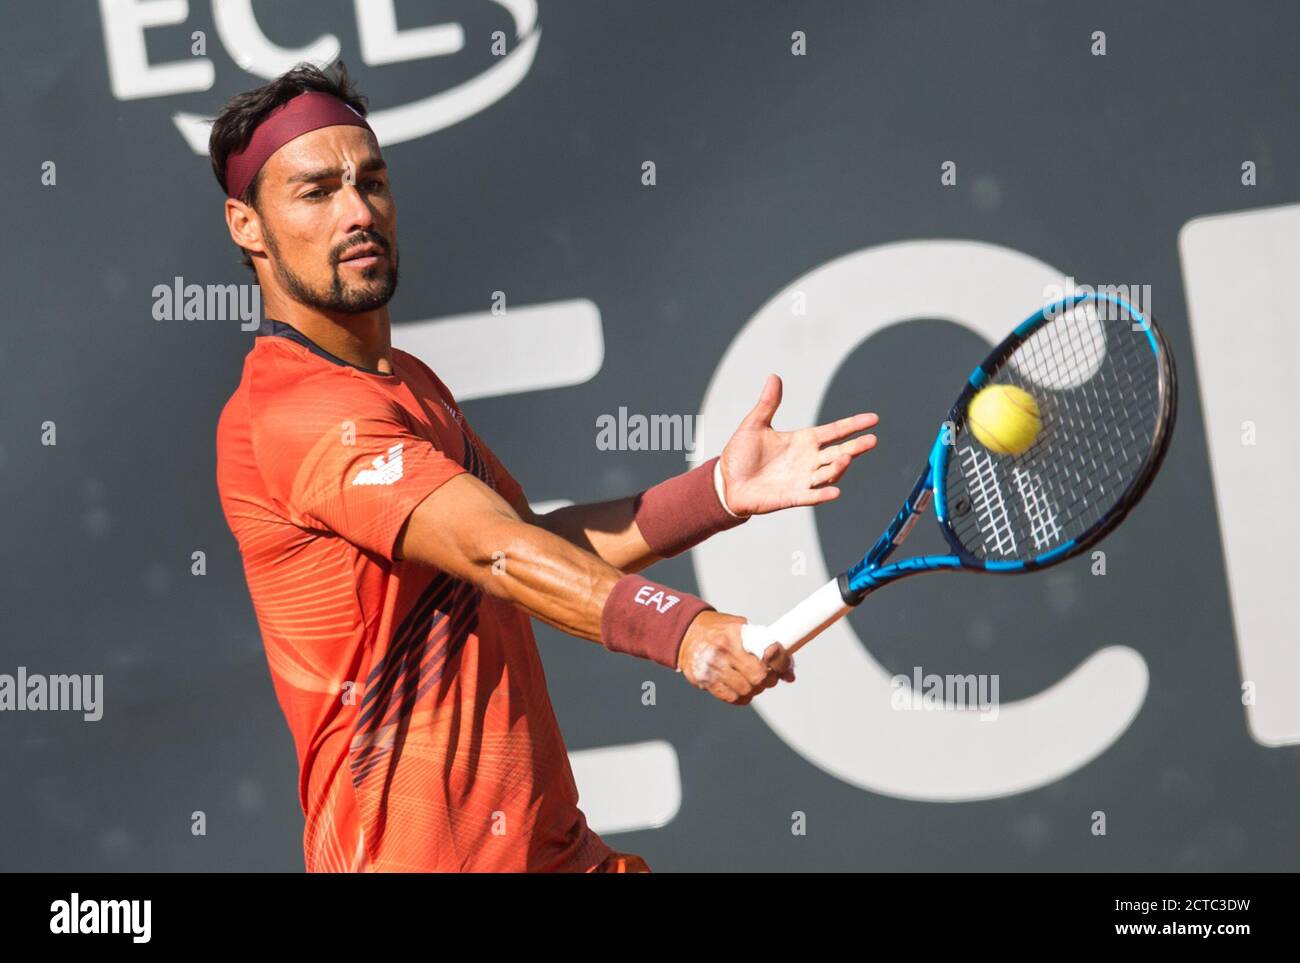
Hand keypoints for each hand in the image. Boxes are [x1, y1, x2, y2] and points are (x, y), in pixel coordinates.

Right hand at [677, 611, 794, 705]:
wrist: (685, 633)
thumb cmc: (721, 630)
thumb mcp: (741, 628)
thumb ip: (766, 646)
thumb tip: (790, 675)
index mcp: (735, 633)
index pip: (766, 652)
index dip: (781, 663)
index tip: (784, 668)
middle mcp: (722, 650)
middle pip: (759, 678)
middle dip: (769, 679)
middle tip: (768, 675)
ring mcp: (712, 667)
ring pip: (747, 690)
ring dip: (755, 689)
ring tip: (752, 680)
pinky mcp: (704, 681)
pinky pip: (732, 698)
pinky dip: (742, 696)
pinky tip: (740, 687)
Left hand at [719, 373, 877, 515]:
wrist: (727, 481)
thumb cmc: (741, 454)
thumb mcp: (754, 424)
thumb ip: (768, 403)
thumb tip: (774, 376)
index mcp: (802, 441)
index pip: (834, 431)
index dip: (853, 425)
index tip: (873, 418)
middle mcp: (807, 460)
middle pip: (838, 452)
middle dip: (856, 447)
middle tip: (873, 440)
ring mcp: (802, 479)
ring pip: (828, 473)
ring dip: (839, 467)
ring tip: (847, 457)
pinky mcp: (792, 496)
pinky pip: (811, 496)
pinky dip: (823, 495)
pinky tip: (835, 492)